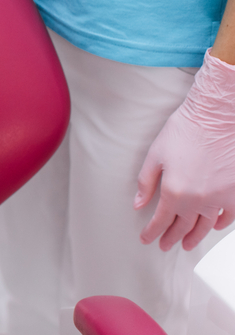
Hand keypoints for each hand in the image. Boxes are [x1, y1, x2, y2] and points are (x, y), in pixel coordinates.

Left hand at [135, 50, 234, 250]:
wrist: (215, 118)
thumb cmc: (184, 132)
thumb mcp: (155, 156)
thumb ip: (145, 183)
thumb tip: (138, 204)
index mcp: (174, 192)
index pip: (160, 220)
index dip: (151, 232)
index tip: (146, 239)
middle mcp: (197, 200)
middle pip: (182, 227)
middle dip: (171, 238)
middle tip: (164, 245)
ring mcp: (219, 199)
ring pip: (204, 226)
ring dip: (194, 237)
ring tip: (187, 245)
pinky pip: (228, 217)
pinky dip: (219, 225)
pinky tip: (212, 227)